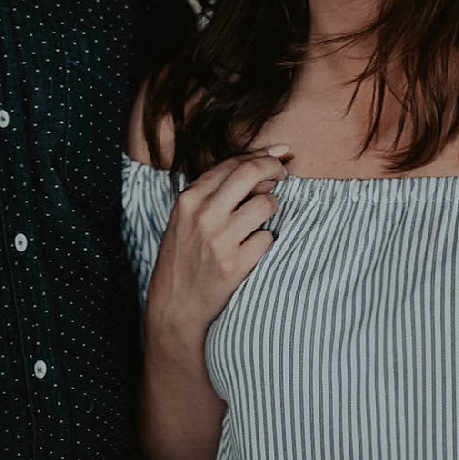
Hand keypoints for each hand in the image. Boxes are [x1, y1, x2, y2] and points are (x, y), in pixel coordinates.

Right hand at [145, 146, 289, 337]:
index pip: (232, 163)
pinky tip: (249, 251)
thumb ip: (214, 192)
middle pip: (251, 173)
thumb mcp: (185, 218)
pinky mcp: (235, 263)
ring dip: (271, 209)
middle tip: (284, 174)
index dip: (261, 155)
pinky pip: (268, 238)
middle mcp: (203, 214)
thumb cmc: (184, 257)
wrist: (174, 306)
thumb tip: (260, 166)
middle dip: (274, 168)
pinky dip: (264, 242)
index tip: (278, 154)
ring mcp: (219, 239)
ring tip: (257, 222)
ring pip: (266, 204)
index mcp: (189, 199)